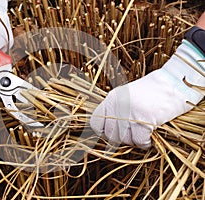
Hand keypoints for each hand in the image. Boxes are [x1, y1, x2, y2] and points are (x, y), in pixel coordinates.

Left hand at [90, 40, 204, 148]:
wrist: (175, 83)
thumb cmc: (153, 93)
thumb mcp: (128, 98)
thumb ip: (117, 112)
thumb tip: (109, 135)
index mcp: (112, 98)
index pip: (95, 123)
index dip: (103, 133)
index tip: (114, 134)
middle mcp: (118, 105)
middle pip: (111, 135)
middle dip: (122, 140)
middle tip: (133, 135)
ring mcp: (130, 112)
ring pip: (125, 140)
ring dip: (134, 141)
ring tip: (143, 134)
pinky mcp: (144, 119)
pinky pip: (139, 141)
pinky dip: (145, 143)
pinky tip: (150, 138)